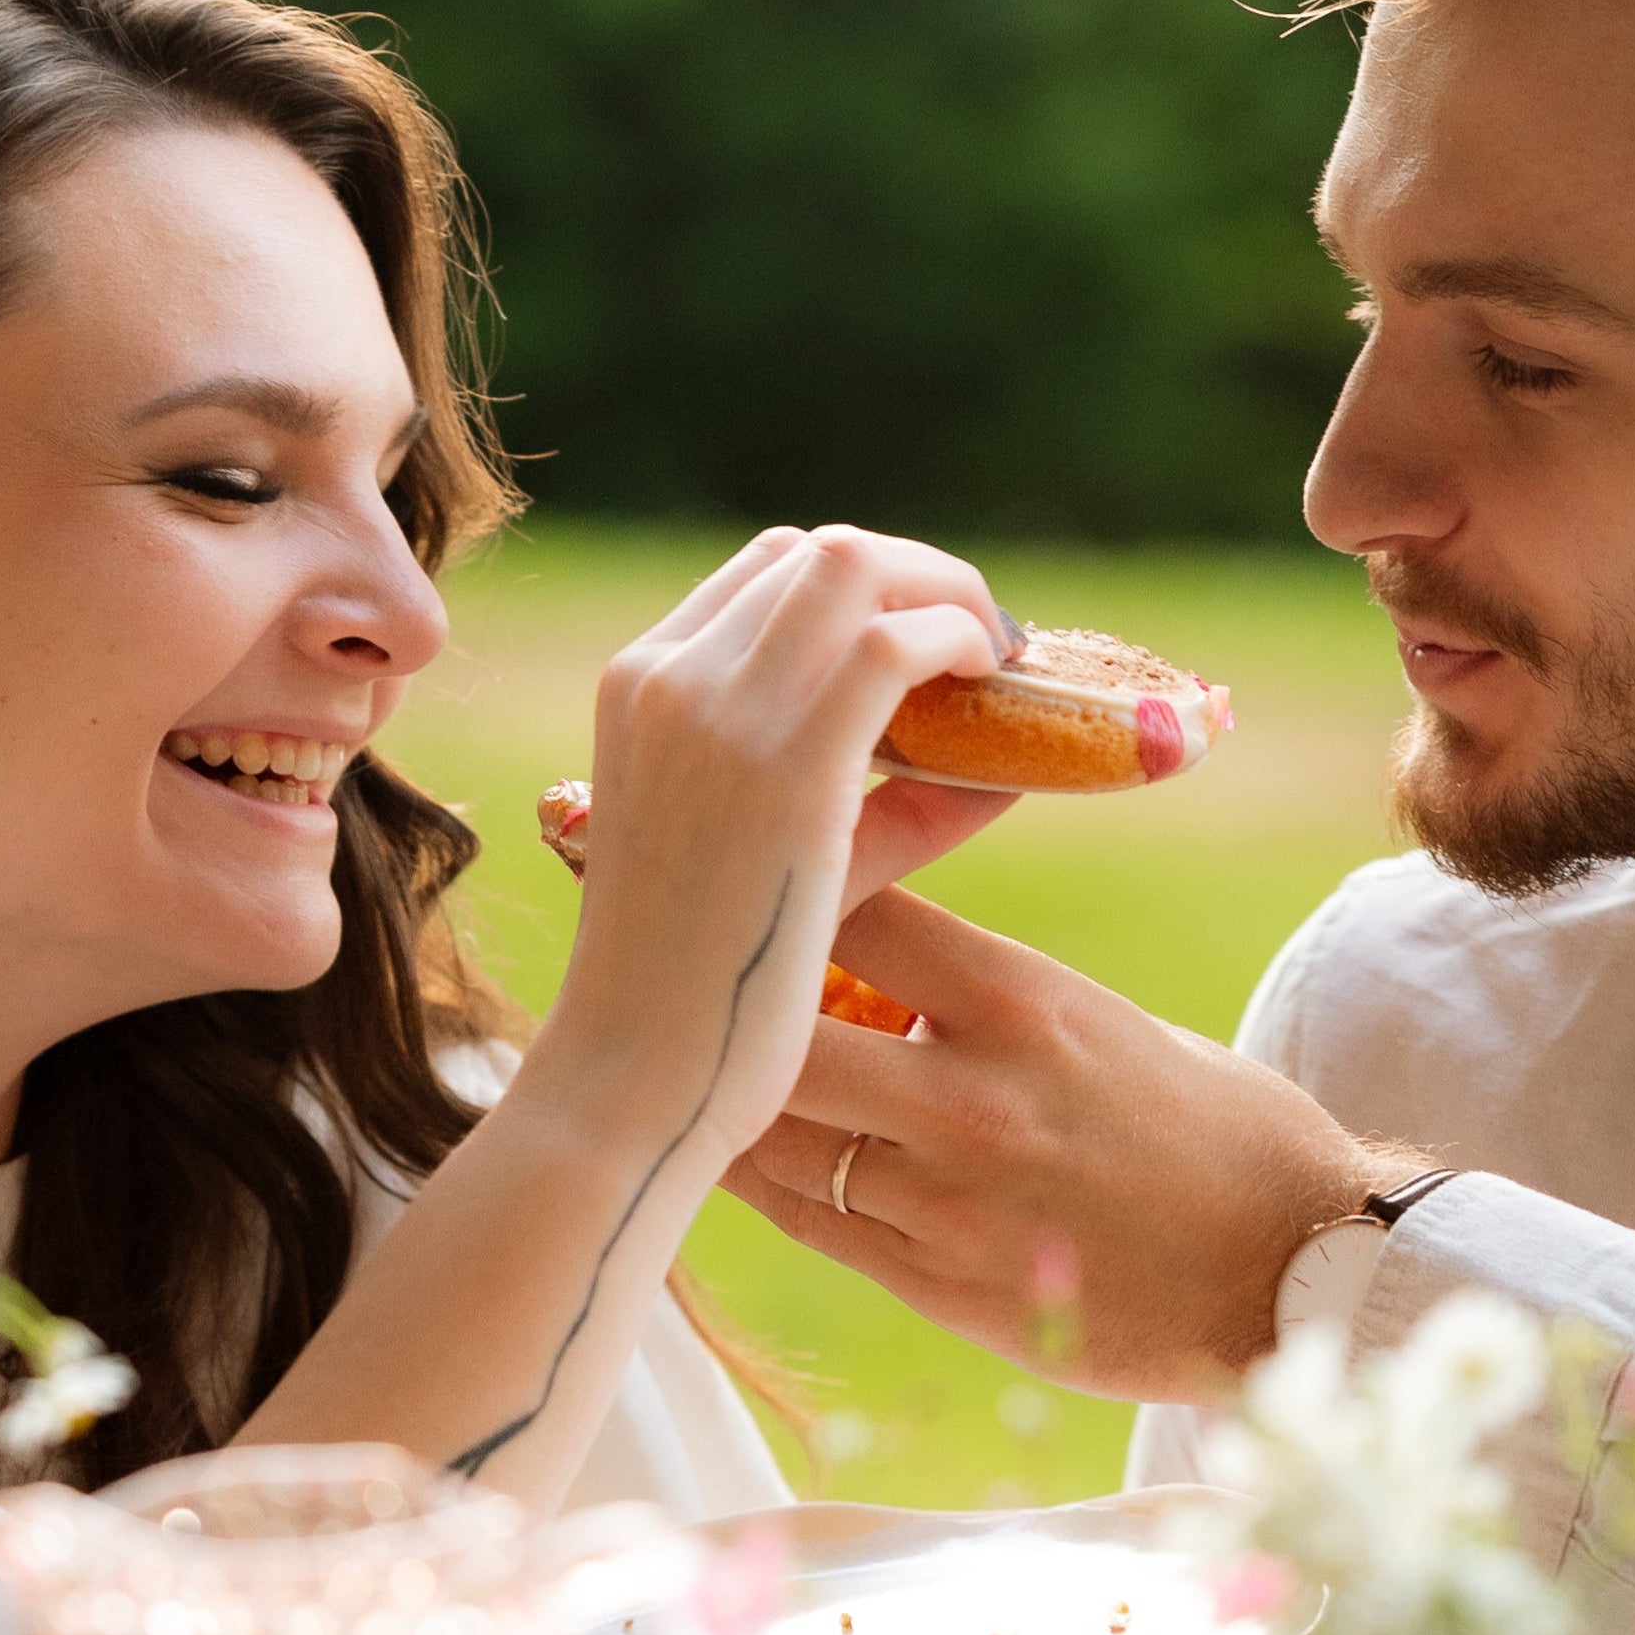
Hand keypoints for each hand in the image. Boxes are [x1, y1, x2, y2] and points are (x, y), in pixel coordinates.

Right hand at [531, 528, 1009, 1165]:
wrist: (634, 1081)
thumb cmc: (700, 996)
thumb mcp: (776, 862)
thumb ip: (880, 803)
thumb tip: (999, 765)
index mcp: (636, 688)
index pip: (768, 576)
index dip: (865, 592)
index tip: (929, 646)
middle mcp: (666, 676)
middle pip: (818, 553)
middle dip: (916, 577)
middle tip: (984, 644)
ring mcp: (716, 709)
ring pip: (857, 568)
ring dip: (946, 593)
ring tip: (998, 656)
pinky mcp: (786, 763)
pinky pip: (895, 642)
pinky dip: (960, 637)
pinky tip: (997, 678)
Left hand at [721, 884, 1414, 1398]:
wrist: (1299, 1270)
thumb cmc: (1222, 1132)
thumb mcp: (1109, 1024)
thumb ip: (991, 1001)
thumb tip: (884, 972)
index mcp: (1024, 1002)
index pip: (852, 908)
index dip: (791, 894)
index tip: (762, 891)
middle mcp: (971, 1096)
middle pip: (779, 1031)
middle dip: (737, 1011)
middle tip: (709, 996)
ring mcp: (947, 1200)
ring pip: (774, 1138)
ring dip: (737, 1104)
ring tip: (715, 1077)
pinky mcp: (941, 1286)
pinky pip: (812, 1222)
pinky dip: (771, 1183)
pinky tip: (749, 1155)